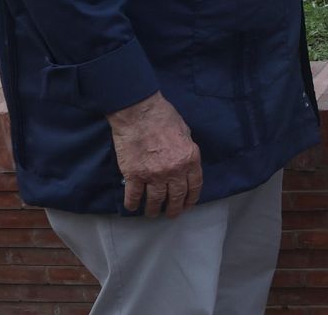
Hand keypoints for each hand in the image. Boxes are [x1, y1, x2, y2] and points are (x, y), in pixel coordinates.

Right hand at [106, 91, 201, 217]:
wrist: (140, 113)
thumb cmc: (164, 117)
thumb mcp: (186, 133)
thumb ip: (187, 151)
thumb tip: (185, 162)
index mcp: (190, 159)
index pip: (194, 186)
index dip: (192, 198)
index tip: (188, 205)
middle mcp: (174, 170)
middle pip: (177, 196)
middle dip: (174, 208)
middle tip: (171, 214)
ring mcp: (154, 175)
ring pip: (156, 200)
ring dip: (154, 210)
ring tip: (152, 213)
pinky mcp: (134, 175)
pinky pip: (134, 196)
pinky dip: (133, 204)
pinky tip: (133, 207)